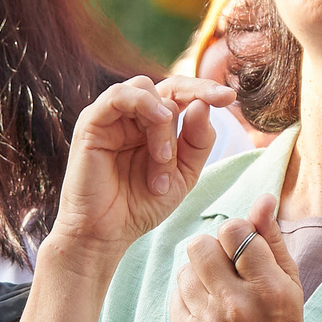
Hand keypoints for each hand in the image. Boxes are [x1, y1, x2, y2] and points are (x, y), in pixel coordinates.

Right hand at [41, 74, 231, 273]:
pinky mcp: (91, 123)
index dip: (205, 89)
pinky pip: (119, 96)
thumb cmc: (139, 206)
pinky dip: (143, 104)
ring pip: (146, 89)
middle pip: (168, 87)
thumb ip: (197, 142)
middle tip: (208, 115)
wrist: (106, 234)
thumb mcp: (183, 176)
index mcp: (153, 126)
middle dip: (193, 99)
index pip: (181, 94)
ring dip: (163, 121)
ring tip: (163, 157)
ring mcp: (111, 117)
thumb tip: (203, 105)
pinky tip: (156, 125)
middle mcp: (132, 117)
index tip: (230, 96)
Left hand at [170, 193, 321, 321]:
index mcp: (268, 287)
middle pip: (200, 246)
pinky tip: (207, 308)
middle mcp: (236, 306)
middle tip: (223, 264)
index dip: (235, 232)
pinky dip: (188, 296)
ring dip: (198, 274)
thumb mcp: (288, 279)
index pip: (234, 231)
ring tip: (217, 290)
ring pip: (184, 271)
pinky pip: (175, 296)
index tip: (241, 246)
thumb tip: (262, 198)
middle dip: (211, 248)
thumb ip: (272, 238)